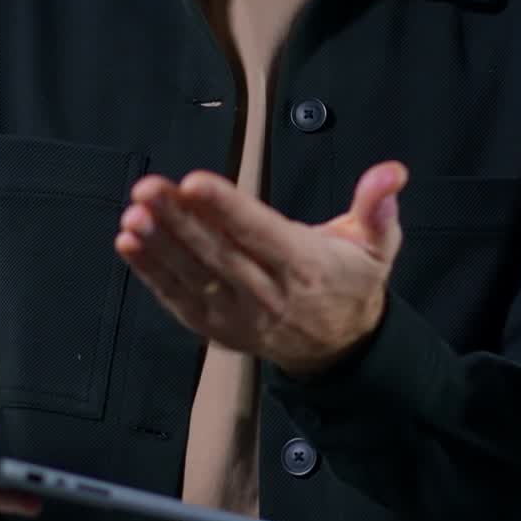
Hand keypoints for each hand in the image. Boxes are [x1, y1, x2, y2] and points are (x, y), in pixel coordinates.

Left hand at [115, 161, 406, 375]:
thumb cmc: (353, 280)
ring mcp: (238, 314)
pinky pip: (179, 300)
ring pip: (193, 277)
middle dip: (180, 220)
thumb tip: (392, 173)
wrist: (340, 348)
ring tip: (133, 213)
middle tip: (148, 187)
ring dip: (159, 245)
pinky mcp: (217, 326)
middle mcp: (269, 294)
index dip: (227, 208)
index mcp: (307, 266)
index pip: (261, 234)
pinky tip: (129, 243)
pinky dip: (151, 273)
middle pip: (219, 254)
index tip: (195, 181)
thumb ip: (379, 207)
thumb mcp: (378, 244)